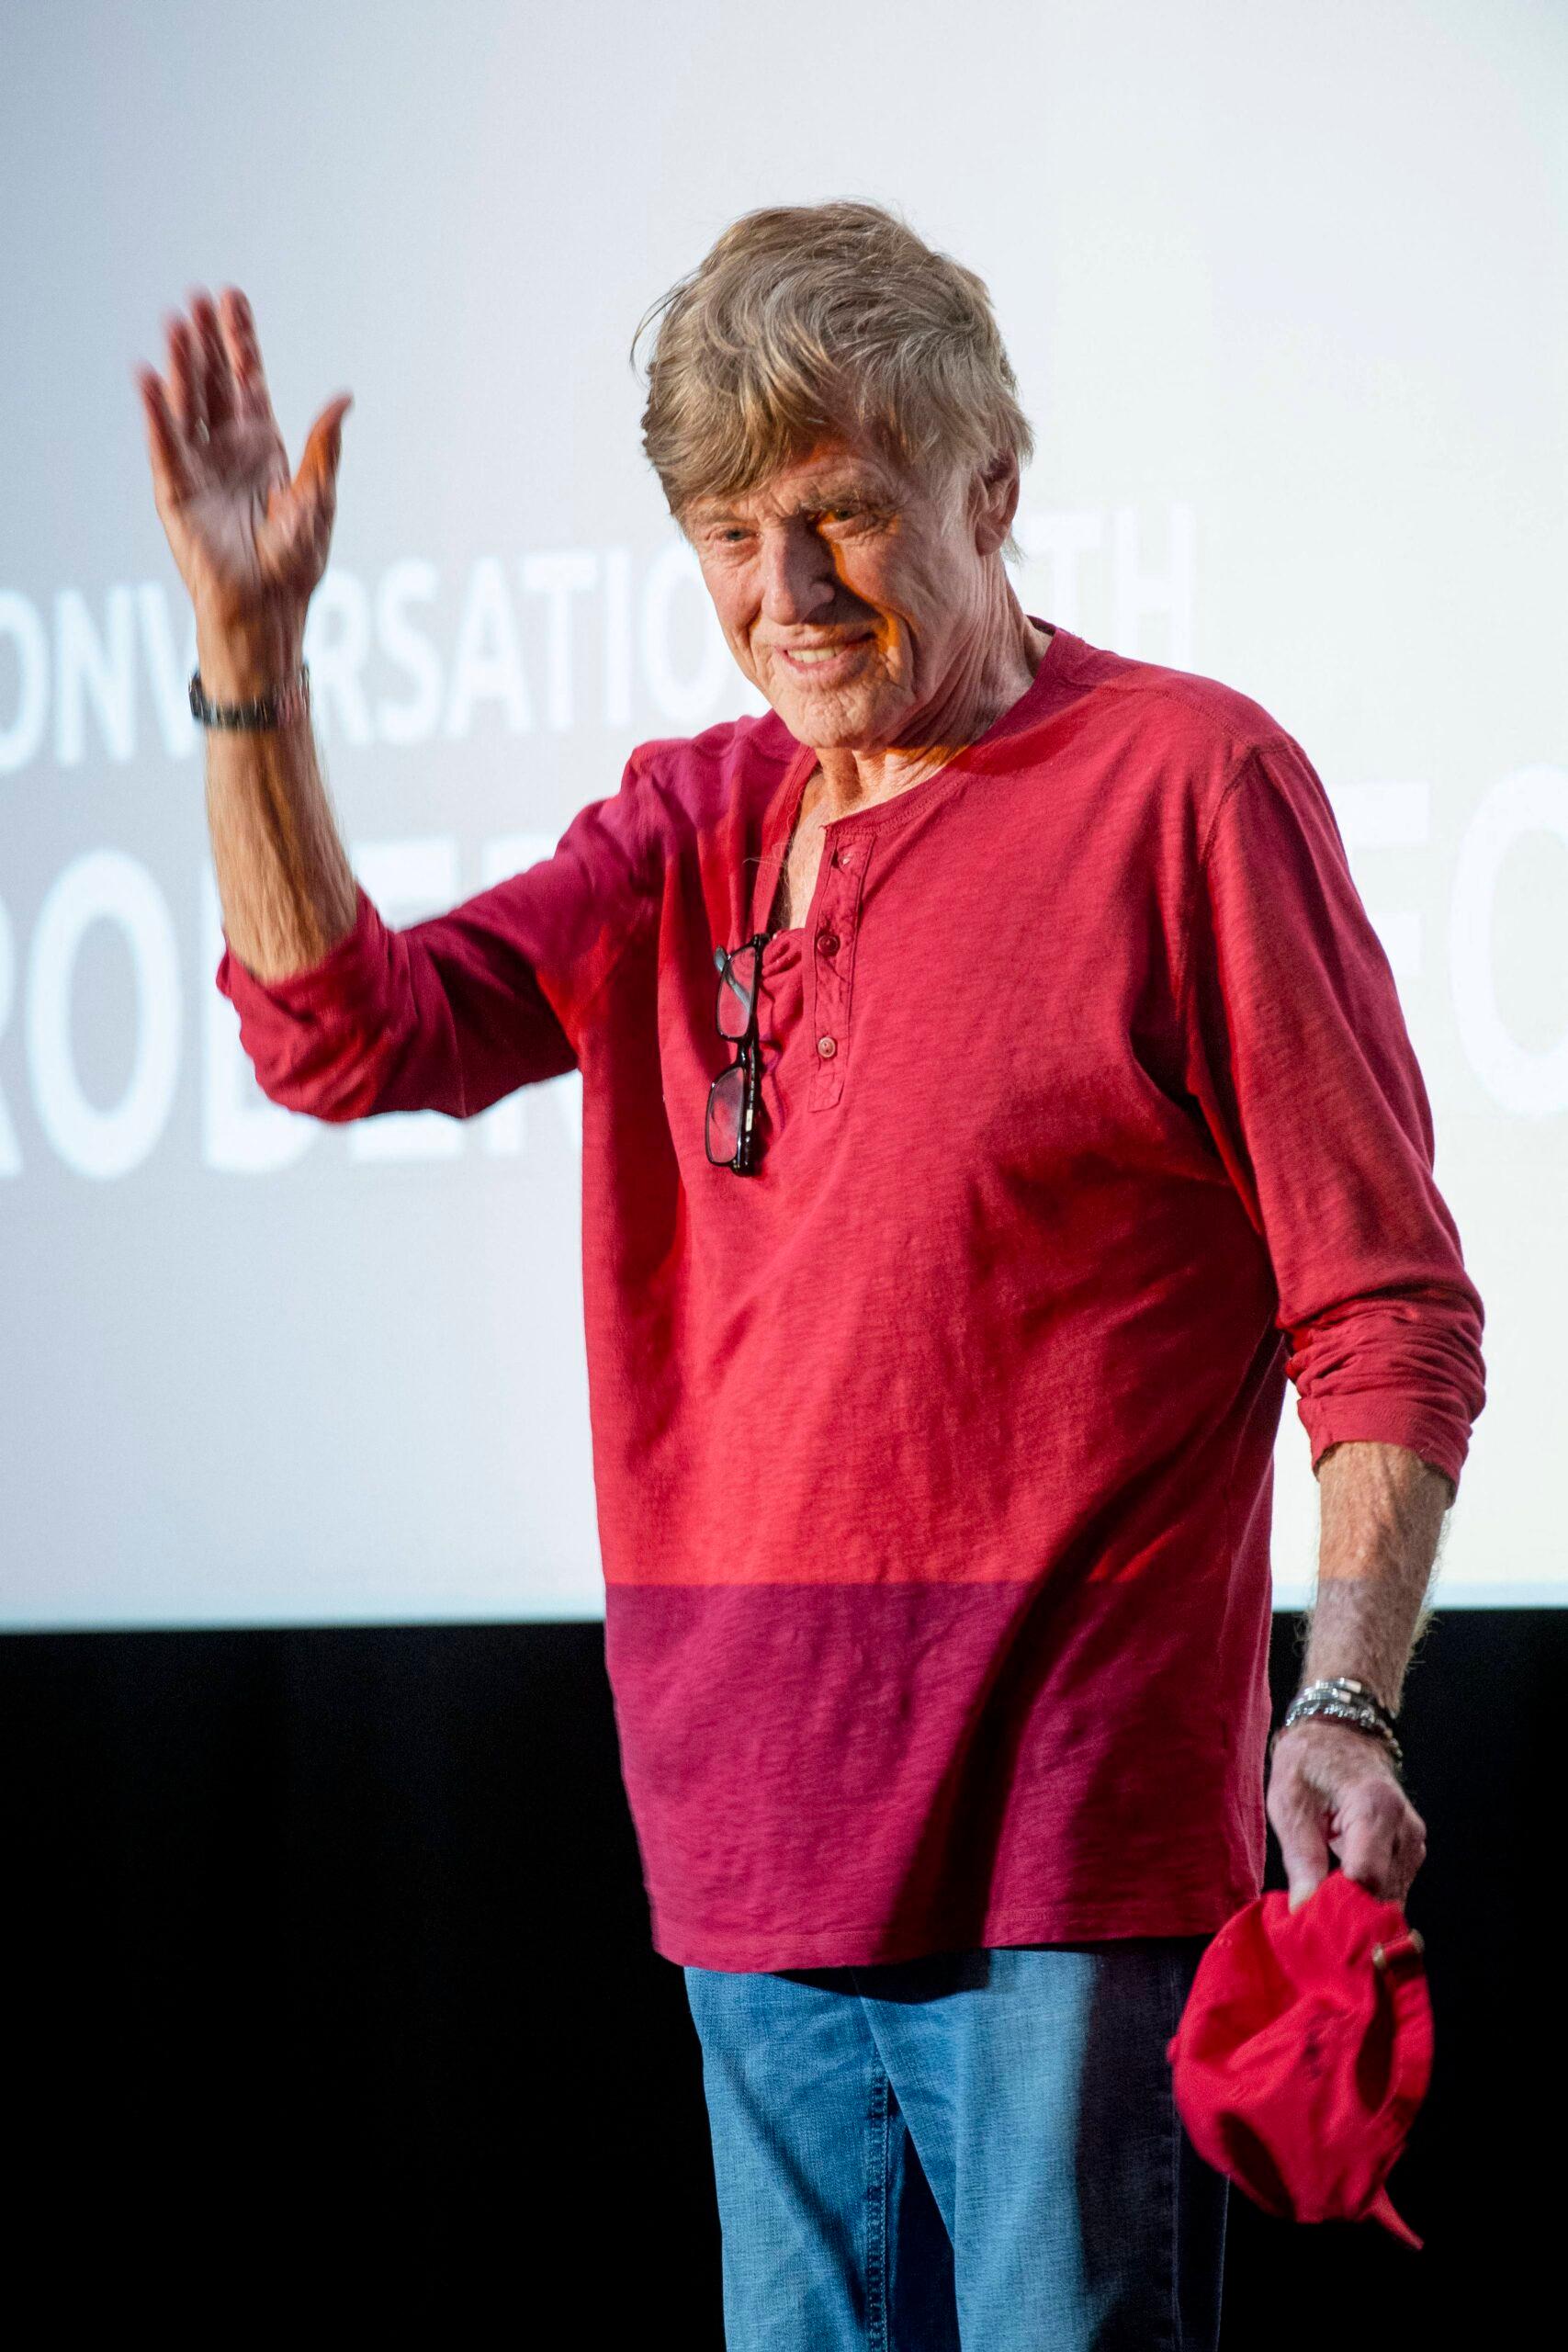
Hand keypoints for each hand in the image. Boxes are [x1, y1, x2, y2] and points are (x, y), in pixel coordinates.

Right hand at [133, 284, 351, 645]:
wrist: (267, 608)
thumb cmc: (295, 563)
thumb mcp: (318, 500)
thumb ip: (325, 449)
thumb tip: (344, 398)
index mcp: (262, 445)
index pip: (247, 381)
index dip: (240, 341)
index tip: (232, 299)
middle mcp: (227, 449)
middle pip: (212, 382)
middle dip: (206, 341)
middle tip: (198, 298)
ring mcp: (199, 467)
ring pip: (187, 404)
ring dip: (180, 364)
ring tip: (176, 322)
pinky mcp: (175, 493)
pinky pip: (166, 445)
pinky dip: (156, 413)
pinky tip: (149, 378)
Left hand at [1266, 1718, 1426, 1909]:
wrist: (1339, 1734)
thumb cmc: (1309, 1763)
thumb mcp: (1291, 1804)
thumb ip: (1301, 1859)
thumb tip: (1304, 1911)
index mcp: (1376, 1806)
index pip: (1368, 1878)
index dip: (1340, 1907)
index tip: (1310, 1923)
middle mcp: (1405, 1828)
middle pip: (1382, 1894)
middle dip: (1348, 1914)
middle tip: (1310, 1923)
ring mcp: (1413, 1842)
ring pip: (1390, 1898)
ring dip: (1358, 1908)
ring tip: (1321, 1904)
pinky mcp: (1411, 1853)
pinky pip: (1392, 1890)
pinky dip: (1367, 1899)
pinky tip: (1340, 1894)